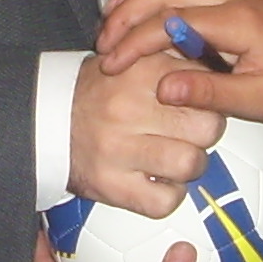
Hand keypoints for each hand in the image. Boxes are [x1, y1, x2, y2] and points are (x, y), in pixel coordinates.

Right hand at [69, 47, 222, 217]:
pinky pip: (164, 201)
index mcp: (141, 71)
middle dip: (204, 132)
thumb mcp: (135, 61)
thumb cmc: (99, 92)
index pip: (206, 87)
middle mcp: (129, 108)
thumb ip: (176, 60)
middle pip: (208, 126)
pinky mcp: (110, 185)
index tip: (197, 105)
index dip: (209, 99)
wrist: (43, 117)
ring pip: (190, 164)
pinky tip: (157, 181)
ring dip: (189, 165)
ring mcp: (118, 149)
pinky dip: (168, 195)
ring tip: (172, 158)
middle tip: (186, 133)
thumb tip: (218, 70)